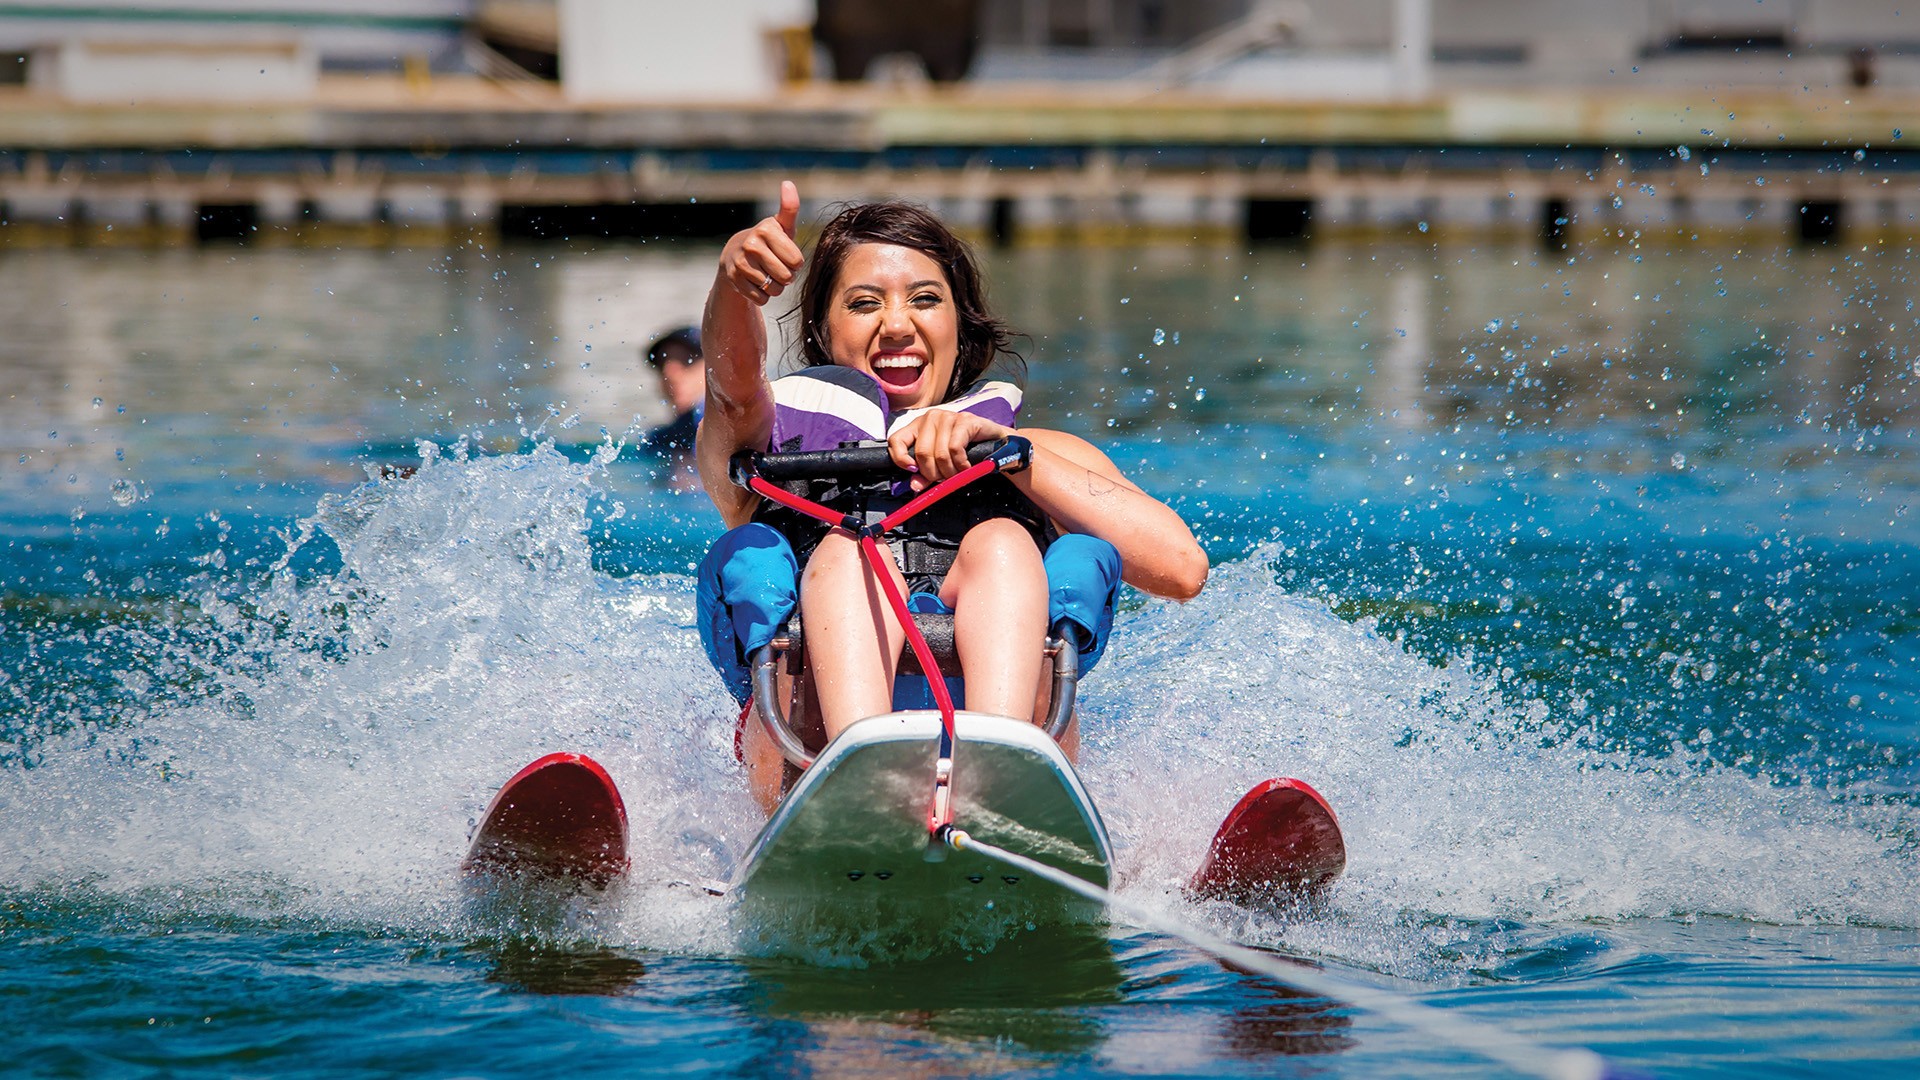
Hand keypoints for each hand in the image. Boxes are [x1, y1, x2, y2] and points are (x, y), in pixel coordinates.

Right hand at [716, 180, 802, 305]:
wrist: (735, 254)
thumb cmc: (767, 240)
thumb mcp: (780, 225)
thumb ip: (789, 208)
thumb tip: (788, 183)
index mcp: (765, 230)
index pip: (796, 261)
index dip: (795, 262)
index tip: (785, 255)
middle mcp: (751, 245)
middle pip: (786, 277)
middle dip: (786, 276)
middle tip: (777, 267)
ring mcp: (741, 263)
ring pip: (774, 290)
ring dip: (775, 287)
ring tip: (767, 274)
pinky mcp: (735, 280)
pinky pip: (761, 298)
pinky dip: (763, 295)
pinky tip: (757, 283)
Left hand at [887, 409, 1013, 490]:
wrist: (997, 443)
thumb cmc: (967, 452)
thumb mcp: (942, 464)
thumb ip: (926, 474)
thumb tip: (915, 486)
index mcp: (919, 426)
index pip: (896, 440)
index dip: (901, 459)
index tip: (913, 472)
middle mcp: (931, 418)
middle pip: (921, 453)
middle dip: (934, 473)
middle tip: (946, 479)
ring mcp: (948, 417)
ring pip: (939, 454)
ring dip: (950, 471)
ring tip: (959, 473)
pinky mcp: (964, 420)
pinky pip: (955, 449)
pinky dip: (961, 464)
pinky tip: (967, 467)